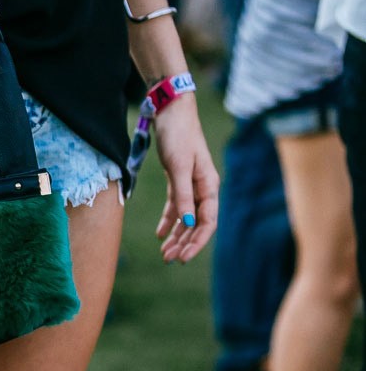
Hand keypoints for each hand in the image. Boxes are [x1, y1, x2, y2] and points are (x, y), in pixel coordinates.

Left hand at [152, 94, 219, 263]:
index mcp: (209, 185)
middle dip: (184, 242)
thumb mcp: (178, 167)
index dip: (197, 241)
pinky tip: (161, 234)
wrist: (171, 111)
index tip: (183, 257)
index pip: (208, 221)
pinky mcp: (178, 178)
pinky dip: (169, 220)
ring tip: (165, 252)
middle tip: (169, 259)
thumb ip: (183, 196)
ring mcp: (191, 183)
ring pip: (186, 217)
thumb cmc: (177, 135)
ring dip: (177, 235)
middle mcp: (203, 187)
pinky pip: (176, 205)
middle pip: (197, 223)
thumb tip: (189, 223)